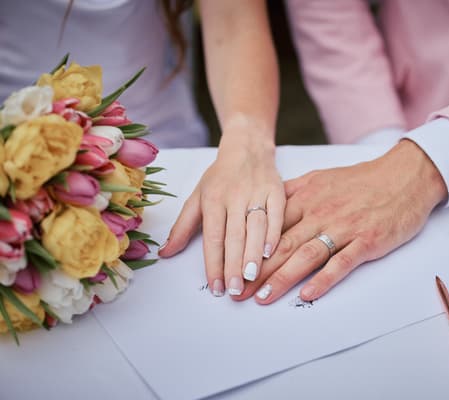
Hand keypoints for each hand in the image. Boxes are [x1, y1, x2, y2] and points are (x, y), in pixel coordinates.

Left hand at [158, 134, 284, 296]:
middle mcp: (235, 196)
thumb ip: (183, 227)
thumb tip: (164, 253)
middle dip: (234, 266)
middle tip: (235, 290)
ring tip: (251, 278)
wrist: (247, 147)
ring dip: (254, 254)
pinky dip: (274, 233)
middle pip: (234, 236)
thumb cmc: (221, 177)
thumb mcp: (197, 198)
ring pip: (256, 227)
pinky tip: (270, 253)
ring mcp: (257, 192)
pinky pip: (277, 214)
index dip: (213, 264)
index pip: (212, 237)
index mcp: (213, 199)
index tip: (215, 287)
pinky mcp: (277, 190)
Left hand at [236, 140, 447, 303]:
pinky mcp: (367, 240)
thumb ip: (292, 192)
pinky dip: (324, 280)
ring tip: (262, 297)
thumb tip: (264, 204)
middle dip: (257, 270)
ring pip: (306, 255)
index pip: (270, 227)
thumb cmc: (361, 180)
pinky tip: (308, 294)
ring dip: (283, 278)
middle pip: (282, 245)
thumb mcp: (321, 178)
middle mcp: (320, 212)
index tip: (231, 267)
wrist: (404, 176)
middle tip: (237, 292)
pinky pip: (342, 262)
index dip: (247, 248)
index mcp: (306, 198)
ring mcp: (344, 227)